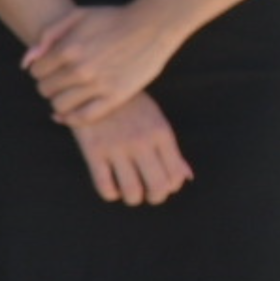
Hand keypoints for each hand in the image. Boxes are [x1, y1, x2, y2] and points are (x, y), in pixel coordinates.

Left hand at [24, 0, 182, 125]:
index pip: (36, 72)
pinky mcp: (116, 97)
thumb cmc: (111, 18)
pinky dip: (72, 119)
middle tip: (58, 82)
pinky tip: (69, 114)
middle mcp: (80, 69)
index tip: (49, 69)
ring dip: (58, 101)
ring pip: (60, 105)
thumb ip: (47, 35)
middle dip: (48, 85)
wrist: (151, 26)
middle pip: (45, 90)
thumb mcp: (75, 16)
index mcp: (68, 49)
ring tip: (66, 93)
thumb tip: (27, 63)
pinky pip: (85, 117)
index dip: (40, 71)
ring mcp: (99, 85)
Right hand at [67, 93, 193, 205]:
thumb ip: (172, 150)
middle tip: (146, 194)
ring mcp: (117, 146)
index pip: (175, 176)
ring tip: (128, 192)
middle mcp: (141, 141)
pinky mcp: (93, 150)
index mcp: (161, 133)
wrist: (92, 82)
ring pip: (132, 191)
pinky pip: (105, 186)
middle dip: (154, 198)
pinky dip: (110, 193)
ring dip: (132, 198)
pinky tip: (110, 186)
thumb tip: (187, 178)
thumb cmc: (129, 104)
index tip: (159, 184)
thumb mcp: (155, 120)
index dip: (169, 187)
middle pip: (158, 188)